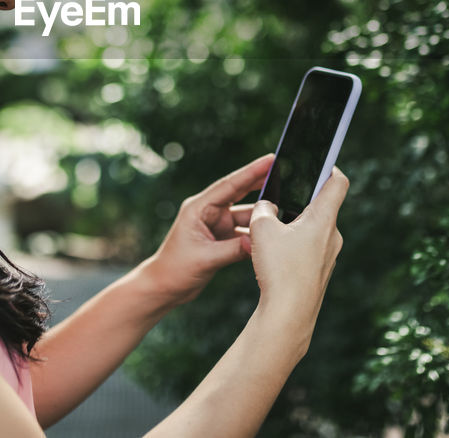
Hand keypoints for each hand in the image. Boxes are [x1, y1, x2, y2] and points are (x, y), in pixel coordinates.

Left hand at [140, 153, 273, 307]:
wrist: (165, 287)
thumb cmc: (175, 269)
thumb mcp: (205, 258)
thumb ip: (233, 249)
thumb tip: (259, 242)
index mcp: (199, 208)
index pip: (229, 185)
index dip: (251, 172)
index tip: (270, 160)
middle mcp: (209, 212)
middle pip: (239, 193)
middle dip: (260, 182)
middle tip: (282, 171)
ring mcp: (216, 225)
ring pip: (245, 215)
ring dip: (261, 215)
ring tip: (284, 211)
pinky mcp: (222, 239)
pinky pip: (245, 232)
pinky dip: (257, 233)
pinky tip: (272, 232)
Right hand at [249, 168, 346, 328]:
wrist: (289, 315)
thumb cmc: (279, 269)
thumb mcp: (262, 229)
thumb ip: (264, 209)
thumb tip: (268, 206)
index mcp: (324, 218)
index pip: (338, 182)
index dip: (329, 168)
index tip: (319, 162)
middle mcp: (332, 235)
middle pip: (322, 207)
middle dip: (301, 200)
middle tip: (282, 197)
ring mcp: (328, 256)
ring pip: (313, 230)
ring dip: (295, 225)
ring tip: (271, 231)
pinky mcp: (320, 272)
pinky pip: (309, 250)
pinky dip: (294, 246)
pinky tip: (275, 255)